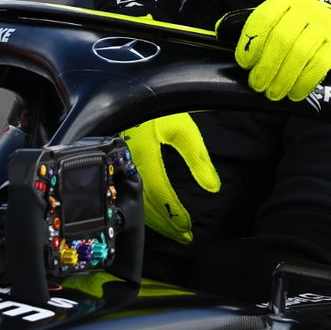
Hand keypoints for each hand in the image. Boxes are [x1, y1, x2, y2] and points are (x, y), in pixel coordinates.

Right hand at [121, 113, 219, 243]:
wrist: (132, 92)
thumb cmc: (159, 105)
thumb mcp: (183, 129)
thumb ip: (198, 160)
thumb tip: (213, 188)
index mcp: (145, 156)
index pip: (162, 195)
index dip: (175, 215)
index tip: (188, 230)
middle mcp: (129, 164)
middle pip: (146, 205)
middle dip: (165, 224)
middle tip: (182, 237)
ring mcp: (119, 165)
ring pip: (134, 200)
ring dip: (153, 219)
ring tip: (170, 230)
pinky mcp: (117, 163)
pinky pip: (128, 191)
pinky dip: (141, 206)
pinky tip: (152, 212)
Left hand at [232, 0, 330, 101]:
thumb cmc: (300, 24)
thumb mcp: (278, 16)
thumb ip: (252, 25)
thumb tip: (218, 31)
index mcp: (285, 1)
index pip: (263, 19)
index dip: (251, 43)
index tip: (244, 63)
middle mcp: (305, 9)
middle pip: (281, 40)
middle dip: (266, 67)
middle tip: (258, 85)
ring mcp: (323, 26)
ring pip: (300, 54)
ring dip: (283, 78)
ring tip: (274, 93)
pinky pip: (319, 65)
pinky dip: (305, 82)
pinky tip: (295, 93)